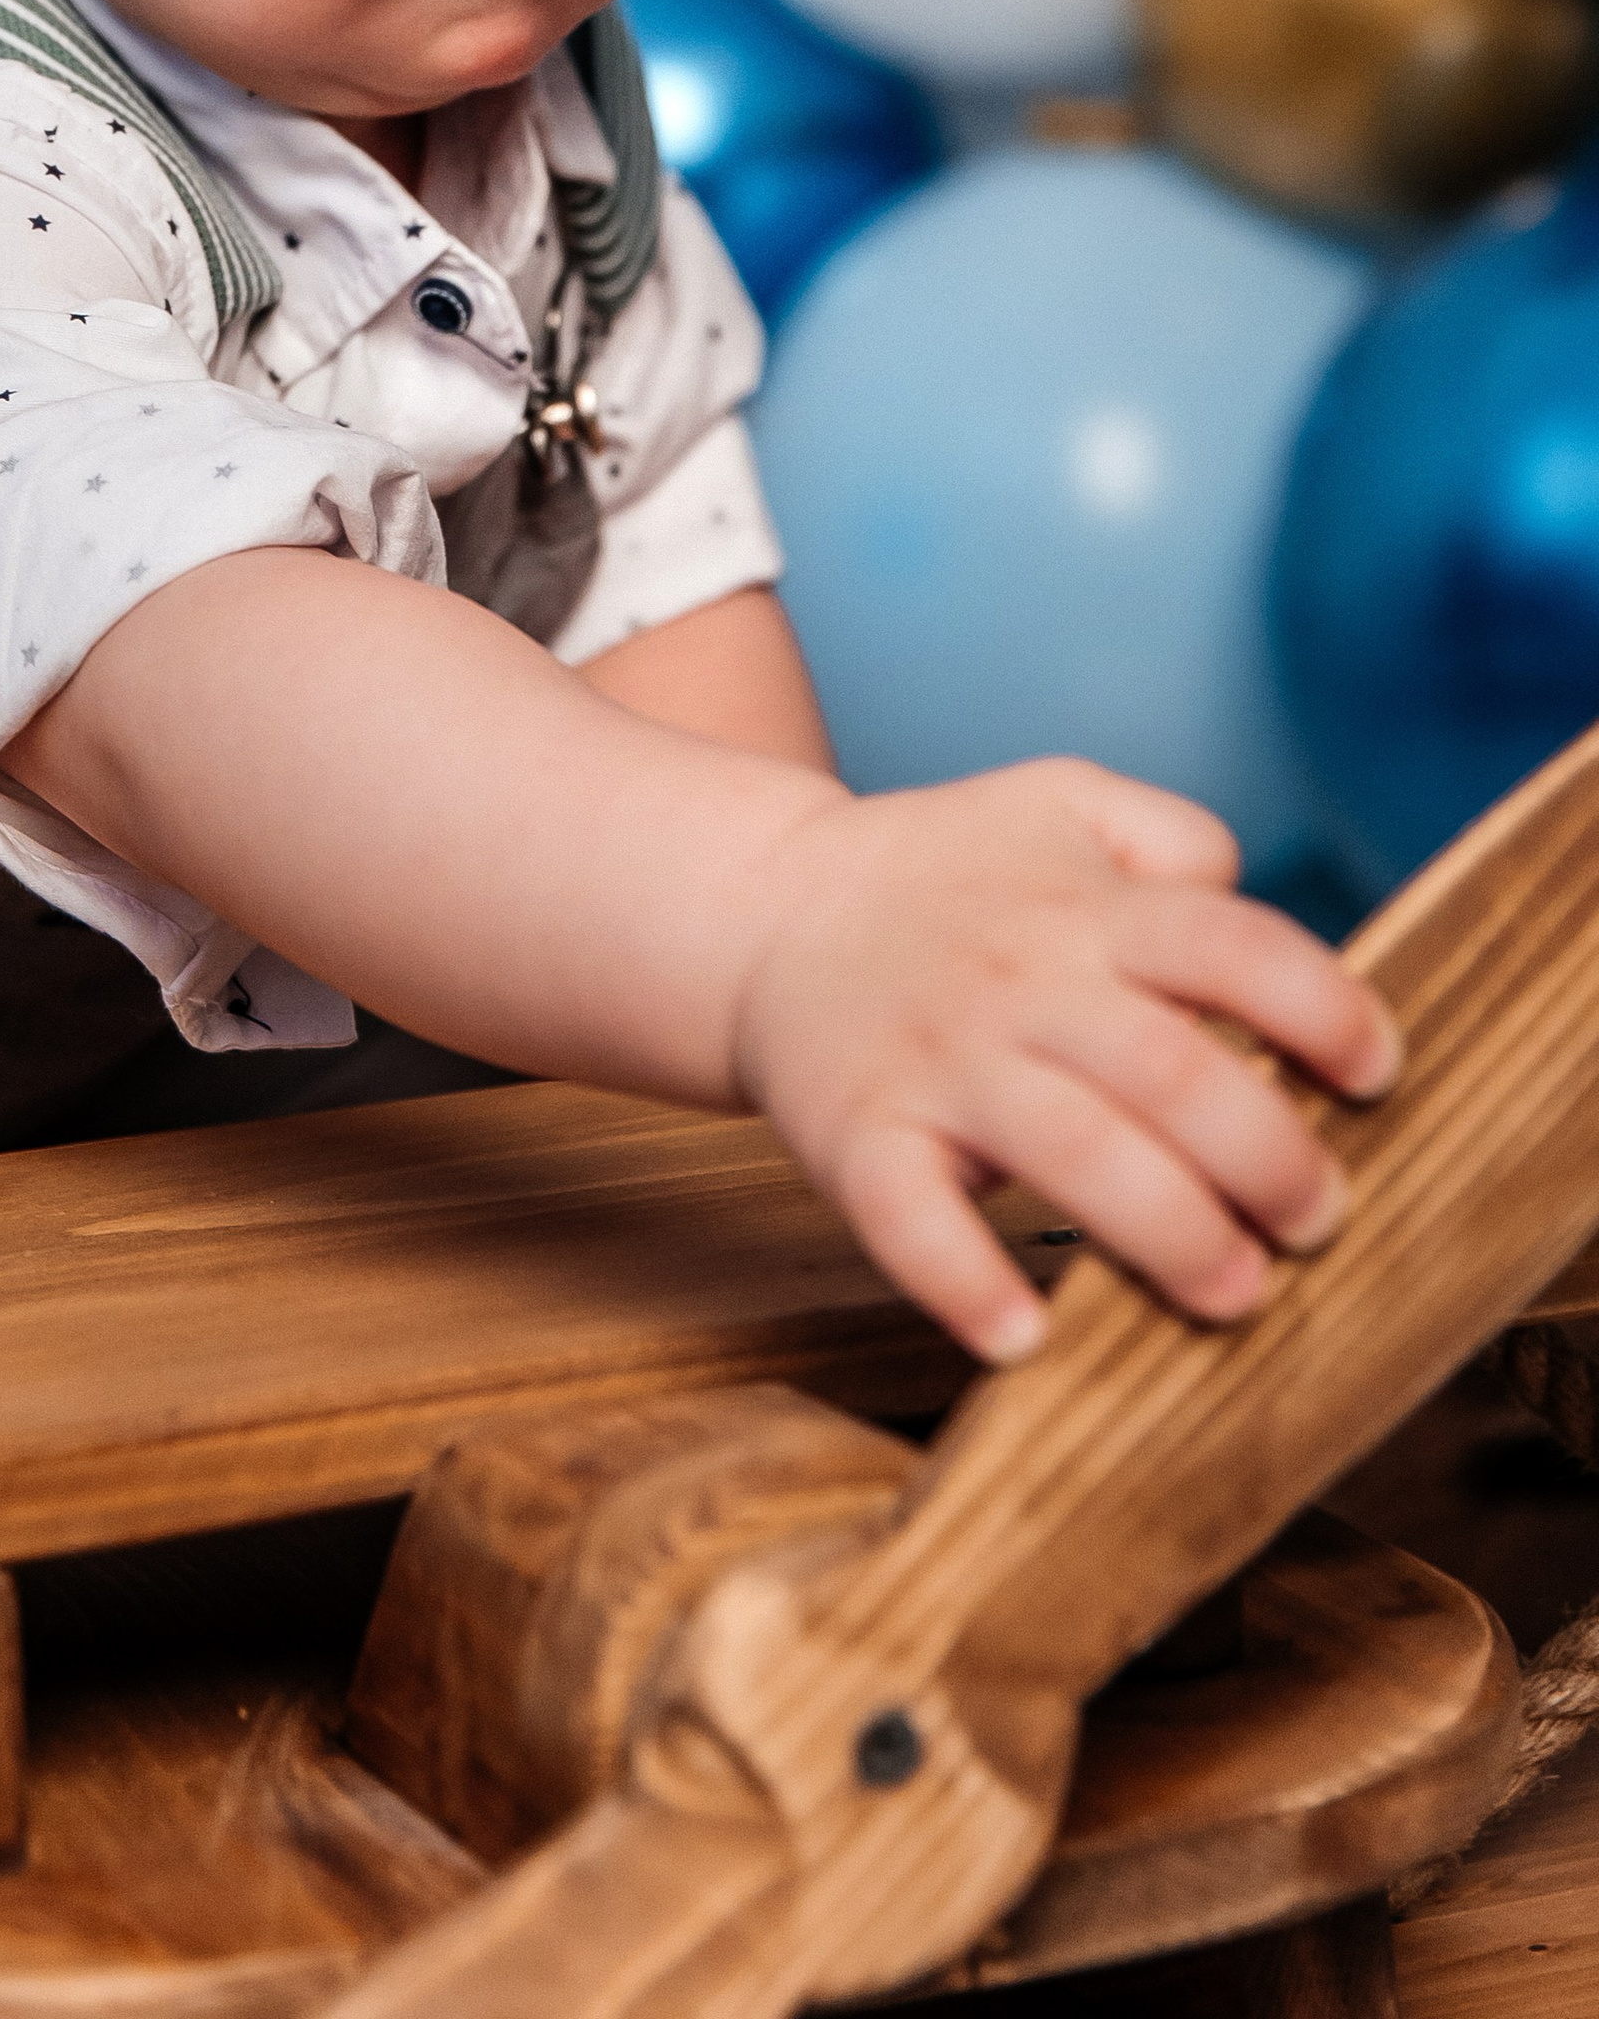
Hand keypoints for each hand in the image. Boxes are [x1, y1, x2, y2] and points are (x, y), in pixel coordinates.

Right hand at [729, 759, 1400, 1365]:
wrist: (764, 909)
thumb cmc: (946, 875)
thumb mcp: (1062, 804)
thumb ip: (1171, 838)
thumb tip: (1260, 920)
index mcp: (1085, 906)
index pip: (1232, 946)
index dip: (1324, 1011)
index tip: (1375, 1076)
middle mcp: (1019, 981)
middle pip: (1170, 1068)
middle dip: (1268, 1156)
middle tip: (1316, 1218)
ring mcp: (936, 1063)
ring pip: (1069, 1151)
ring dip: (1170, 1232)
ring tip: (1237, 1292)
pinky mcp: (857, 1137)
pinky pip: (907, 1219)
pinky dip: (963, 1283)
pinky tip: (1025, 1337)